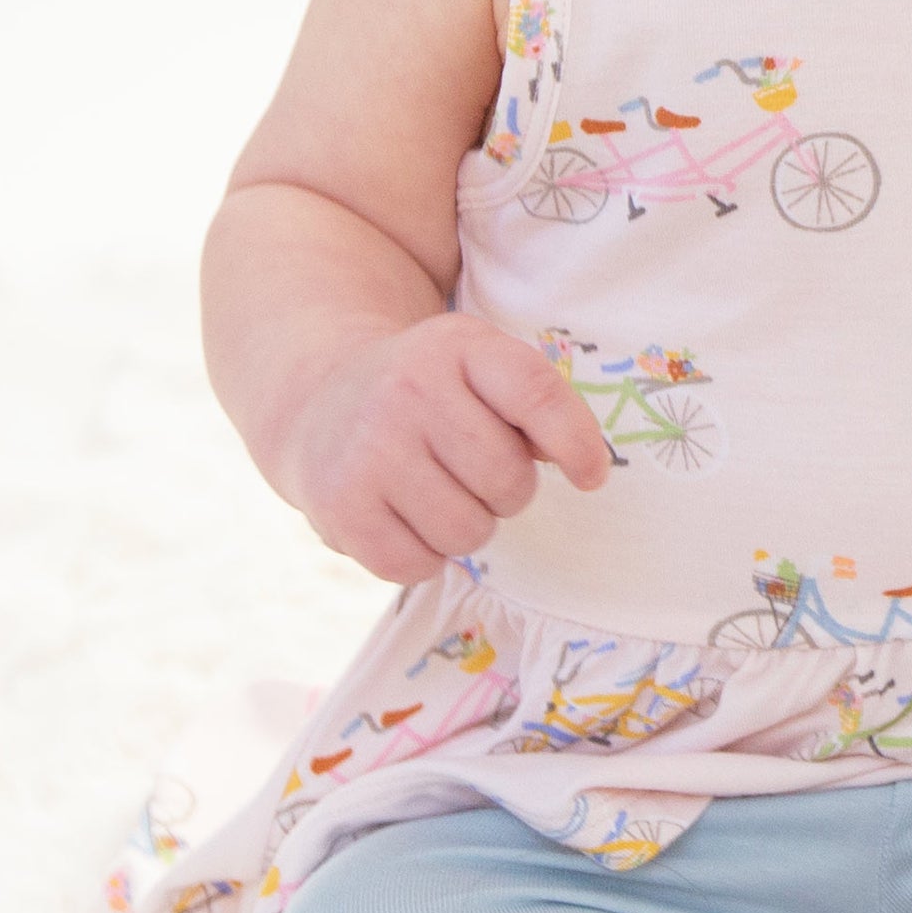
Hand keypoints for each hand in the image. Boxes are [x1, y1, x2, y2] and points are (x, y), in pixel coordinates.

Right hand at [279, 314, 612, 578]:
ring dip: (467, 529)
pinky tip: (405, 520)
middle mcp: (408, 390)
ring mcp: (368, 449)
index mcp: (457, 347)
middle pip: (507, 480)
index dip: (576, 441)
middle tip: (473, 474)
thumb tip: (587, 466)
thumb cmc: (429, 393)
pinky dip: (424, 558)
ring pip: (467, 532)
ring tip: (438, 495)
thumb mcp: (481, 369)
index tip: (591, 477)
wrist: (320, 399)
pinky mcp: (339, 505)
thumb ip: (539, 408)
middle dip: (507, 493)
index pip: (534, 392)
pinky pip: (417, 566)